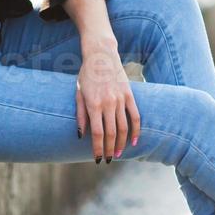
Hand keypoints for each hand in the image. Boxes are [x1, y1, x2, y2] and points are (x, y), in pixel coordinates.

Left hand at [75, 43, 140, 162]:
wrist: (101, 55)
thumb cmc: (86, 75)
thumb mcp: (78, 93)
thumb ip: (81, 115)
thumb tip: (81, 136)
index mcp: (94, 104)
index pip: (97, 133)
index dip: (98, 148)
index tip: (98, 159)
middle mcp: (108, 103)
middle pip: (111, 134)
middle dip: (110, 149)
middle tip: (108, 159)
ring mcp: (120, 99)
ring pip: (124, 128)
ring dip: (122, 144)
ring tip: (118, 154)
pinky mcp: (130, 95)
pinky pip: (135, 117)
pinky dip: (136, 131)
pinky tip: (134, 141)